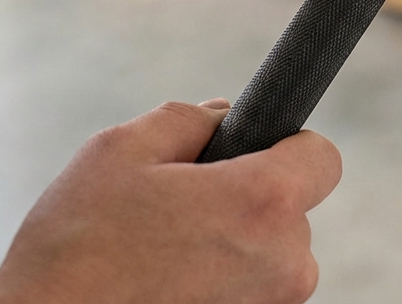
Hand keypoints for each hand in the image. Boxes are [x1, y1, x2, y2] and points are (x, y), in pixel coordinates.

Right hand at [0, 99, 341, 303]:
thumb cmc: (78, 245)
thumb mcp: (122, 150)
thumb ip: (189, 119)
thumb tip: (224, 116)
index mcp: (263, 202)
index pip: (323, 158)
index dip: (286, 146)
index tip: (250, 151)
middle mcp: (286, 263)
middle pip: (292, 209)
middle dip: (247, 198)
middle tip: (181, 205)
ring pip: (270, 255)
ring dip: (233, 245)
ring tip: (165, 250)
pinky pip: (251, 291)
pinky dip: (221, 282)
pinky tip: (167, 282)